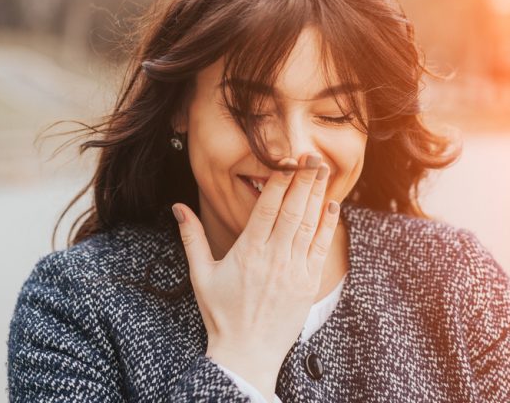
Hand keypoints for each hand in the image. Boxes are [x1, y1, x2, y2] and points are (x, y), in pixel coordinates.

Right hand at [171, 152, 339, 398]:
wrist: (247, 353)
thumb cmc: (221, 314)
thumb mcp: (200, 275)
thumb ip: (192, 237)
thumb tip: (178, 207)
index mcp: (247, 252)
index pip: (267, 208)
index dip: (279, 181)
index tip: (287, 160)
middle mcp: (273, 257)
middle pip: (292, 210)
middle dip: (303, 180)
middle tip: (312, 156)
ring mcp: (293, 270)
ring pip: (309, 224)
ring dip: (317, 195)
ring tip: (323, 170)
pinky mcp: (308, 283)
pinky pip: (321, 247)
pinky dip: (327, 225)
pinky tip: (332, 205)